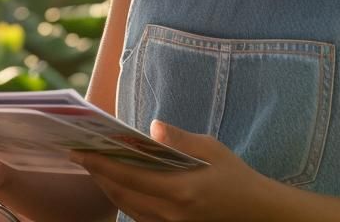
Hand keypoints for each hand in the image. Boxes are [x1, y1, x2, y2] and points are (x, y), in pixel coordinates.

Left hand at [71, 120, 284, 221]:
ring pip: (127, 209)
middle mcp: (171, 214)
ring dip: (109, 188)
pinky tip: (120, 185)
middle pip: (122, 195)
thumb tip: (153, 127)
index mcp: (180, 191)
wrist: (258, 213)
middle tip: (82, 156)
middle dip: (98, 175)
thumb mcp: (213, 150)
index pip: (130, 177)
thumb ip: (180, 139)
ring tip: (96, 168)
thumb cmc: (237, 178)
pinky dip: (125, 200)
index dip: (101, 164)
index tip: (80, 151)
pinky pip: (140, 217)